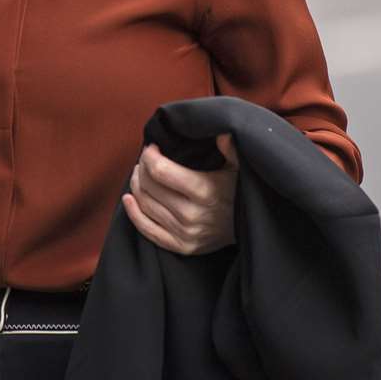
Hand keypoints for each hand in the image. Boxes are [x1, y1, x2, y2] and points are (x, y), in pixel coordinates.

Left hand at [121, 133, 238, 254]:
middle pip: (149, 186)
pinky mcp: (181, 246)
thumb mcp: (240, 168)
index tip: (152, 147)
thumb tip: (222, 132)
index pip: (160, 170)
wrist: (251, 229)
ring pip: (145, 204)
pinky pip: (147, 230)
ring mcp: (185, 233)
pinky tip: (129, 198)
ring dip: (137, 185)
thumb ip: (231, 149)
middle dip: (142, 167)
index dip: (150, 156)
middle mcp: (191, 214)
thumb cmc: (241, 192)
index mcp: (204, 191)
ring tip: (140, 173)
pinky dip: (133, 213)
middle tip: (146, 159)